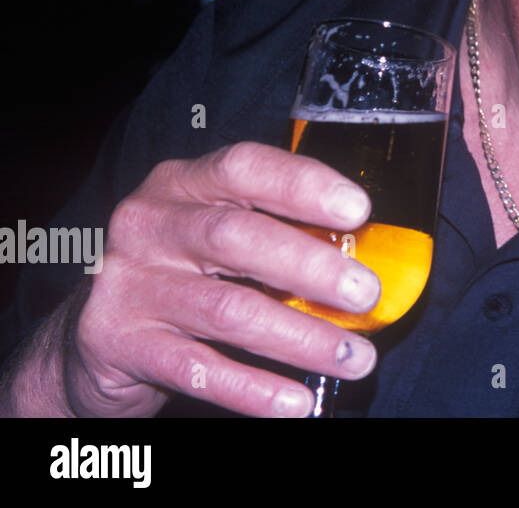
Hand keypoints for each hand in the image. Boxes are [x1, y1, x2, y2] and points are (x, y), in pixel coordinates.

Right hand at [2, 142, 381, 416]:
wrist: (94, 336)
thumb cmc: (185, 274)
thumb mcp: (220, 236)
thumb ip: (279, 232)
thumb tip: (372, 256)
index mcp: (183, 184)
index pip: (244, 167)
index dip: (303, 185)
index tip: (359, 210)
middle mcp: (150, 225)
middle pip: (237, 238)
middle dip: (312, 267)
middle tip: (367, 294)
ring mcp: (130, 285)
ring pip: (227, 310)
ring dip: (301, 337)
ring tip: (355, 358)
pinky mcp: (120, 344)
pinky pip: (199, 370)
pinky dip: (255, 389)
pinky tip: (299, 401)